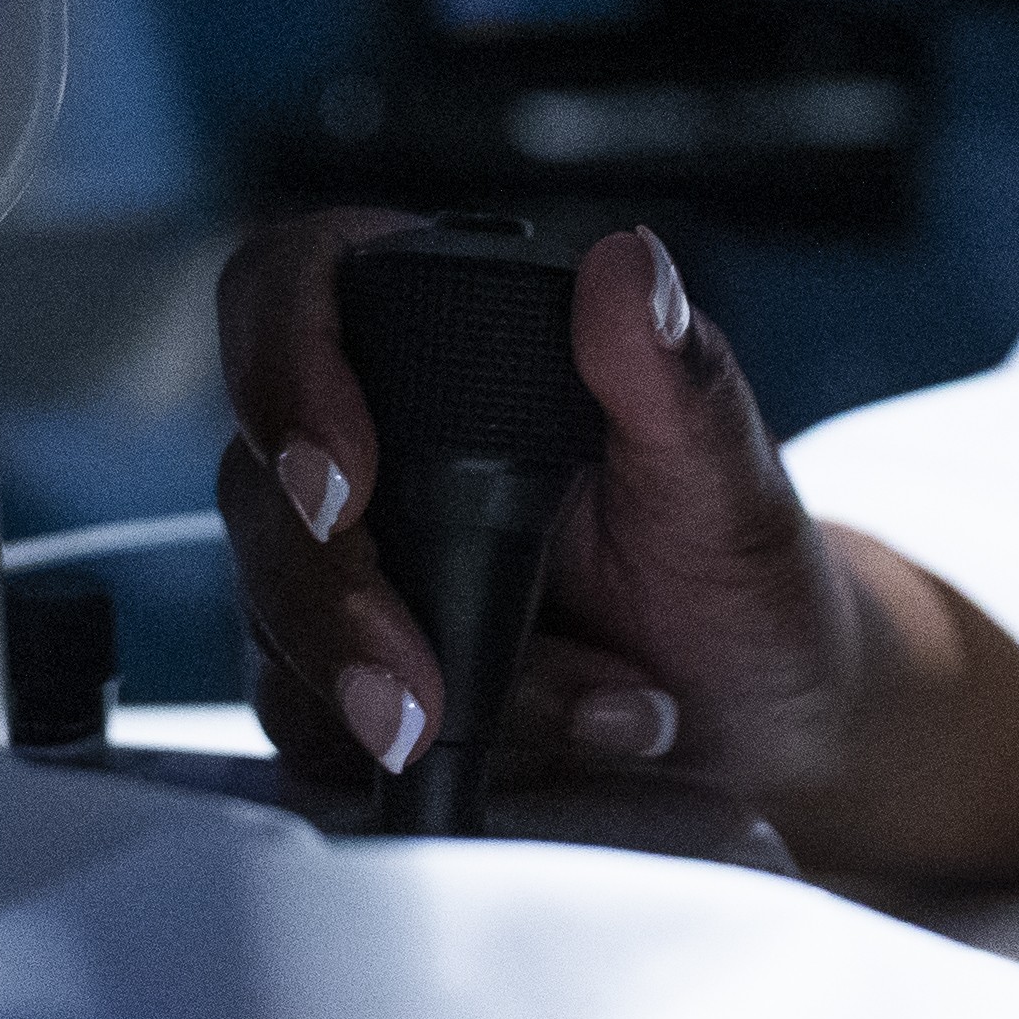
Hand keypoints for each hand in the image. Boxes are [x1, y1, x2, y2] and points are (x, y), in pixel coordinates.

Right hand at [214, 210, 1018, 888]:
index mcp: (443, 335)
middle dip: (334, 598)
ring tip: (579, 715)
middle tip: (420, 685)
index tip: (342, 476)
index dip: (283, 367)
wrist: (761, 729)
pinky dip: (400, 752)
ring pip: (269, 611)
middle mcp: (374, 437)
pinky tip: (523, 751)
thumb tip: (631, 267)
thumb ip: (677, 377)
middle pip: (258, 480)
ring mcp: (347, 562)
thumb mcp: (726, 484)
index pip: (294, 288)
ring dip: (390, 686)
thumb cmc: (740, 582)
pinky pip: (303, 718)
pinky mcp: (338, 675)